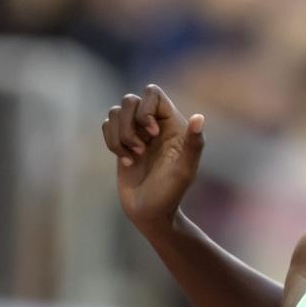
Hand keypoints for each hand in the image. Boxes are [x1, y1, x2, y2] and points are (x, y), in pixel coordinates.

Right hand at [101, 84, 204, 231]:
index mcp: (172, 124)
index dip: (147, 108)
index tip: (153, 133)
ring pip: (115, 112)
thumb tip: (198, 117)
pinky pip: (107, 126)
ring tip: (134, 156)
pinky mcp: (121, 143)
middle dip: (129, 125)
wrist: (151, 214)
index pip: (153, 93)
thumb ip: (194, 144)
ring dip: (120, 136)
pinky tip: (127, 162)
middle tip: (142, 149)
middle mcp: (153, 123)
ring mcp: (136, 133)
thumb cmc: (171, 194)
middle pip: (129, 100)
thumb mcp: (185, 170)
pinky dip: (112, 143)